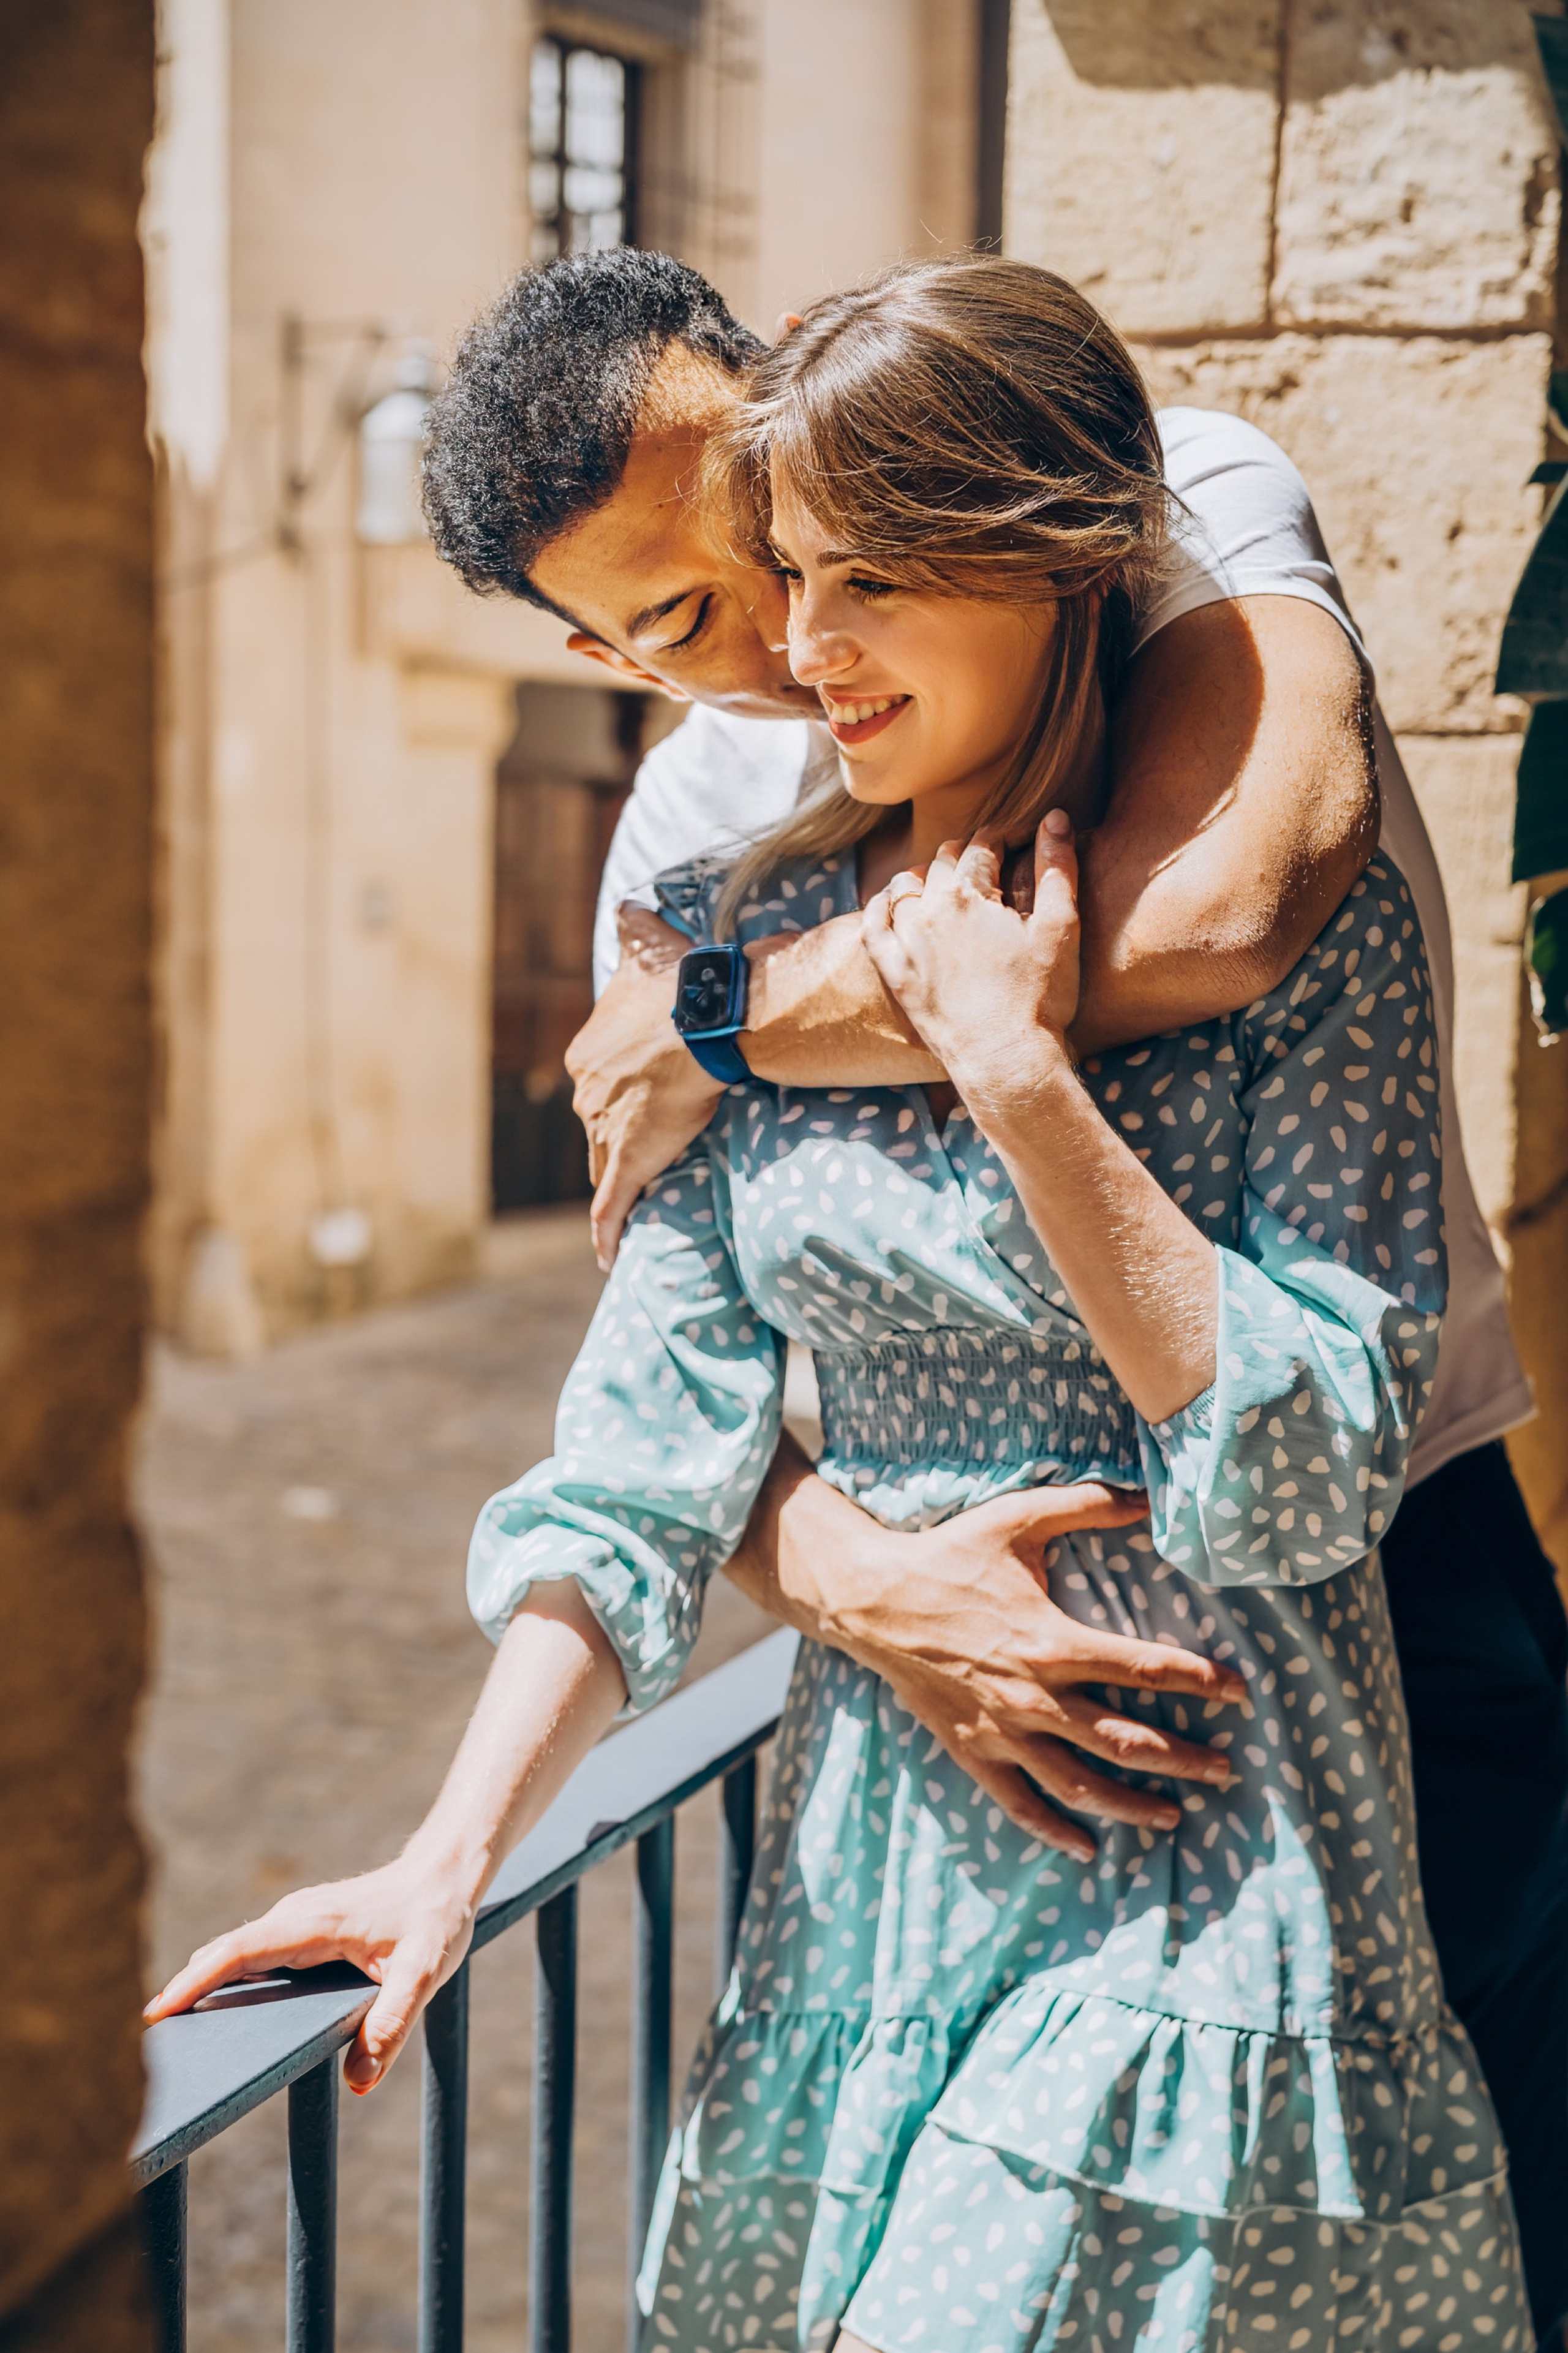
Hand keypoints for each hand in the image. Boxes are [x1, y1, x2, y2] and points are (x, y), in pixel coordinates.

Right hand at [143, 1854, 476, 2093]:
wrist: (445, 1875)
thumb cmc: (436, 1919)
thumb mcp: (427, 1970)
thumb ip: (394, 2022)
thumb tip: (358, 2082)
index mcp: (314, 1924)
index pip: (239, 1951)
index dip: (195, 1980)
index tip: (155, 2011)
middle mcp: (295, 1918)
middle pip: (225, 1953)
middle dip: (185, 1990)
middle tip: (149, 2041)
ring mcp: (296, 1922)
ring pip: (236, 1954)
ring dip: (202, 1984)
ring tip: (170, 2036)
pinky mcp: (302, 1931)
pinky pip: (253, 1955)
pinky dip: (225, 1979)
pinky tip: (215, 2013)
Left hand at [564, 905, 721, 1268]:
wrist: (703, 1021)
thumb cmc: (679, 985)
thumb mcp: (647, 945)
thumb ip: (633, 926)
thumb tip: (627, 901)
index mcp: (588, 1054)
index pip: (598, 1081)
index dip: (618, 1091)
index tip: (639, 1097)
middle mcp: (587, 1092)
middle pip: (598, 1123)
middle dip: (615, 1134)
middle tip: (642, 1145)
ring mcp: (604, 1129)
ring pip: (603, 1163)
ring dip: (612, 1182)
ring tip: (626, 1199)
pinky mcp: (628, 1160)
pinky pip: (611, 1205)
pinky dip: (606, 1232)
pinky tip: (604, 1256)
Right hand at [826, 1481, 1246, 1863]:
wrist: (872, 1599)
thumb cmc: (949, 1555)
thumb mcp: (1019, 1518)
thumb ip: (1091, 1505)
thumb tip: (1151, 1494)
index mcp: (1052, 1641)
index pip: (1144, 1667)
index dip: (1199, 1679)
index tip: (1241, 1692)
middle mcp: (1033, 1696)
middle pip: (1125, 1740)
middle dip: (1184, 1758)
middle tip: (1226, 1770)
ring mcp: (1002, 1731)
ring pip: (1080, 1783)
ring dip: (1132, 1805)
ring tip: (1175, 1816)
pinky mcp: (972, 1750)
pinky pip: (1018, 1803)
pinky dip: (1053, 1831)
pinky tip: (1086, 1849)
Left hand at [861, 813, 1080, 1107]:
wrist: (1004, 1060)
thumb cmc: (1040, 998)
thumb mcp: (1060, 927)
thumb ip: (1057, 867)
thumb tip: (1056, 816)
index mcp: (968, 894)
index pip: (983, 845)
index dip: (1003, 836)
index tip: (1016, 839)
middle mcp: (929, 911)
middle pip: (942, 860)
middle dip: (966, 854)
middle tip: (985, 861)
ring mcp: (906, 943)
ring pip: (903, 888)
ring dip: (922, 875)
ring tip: (940, 878)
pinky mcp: (894, 974)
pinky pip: (872, 927)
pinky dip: (878, 907)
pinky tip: (887, 902)